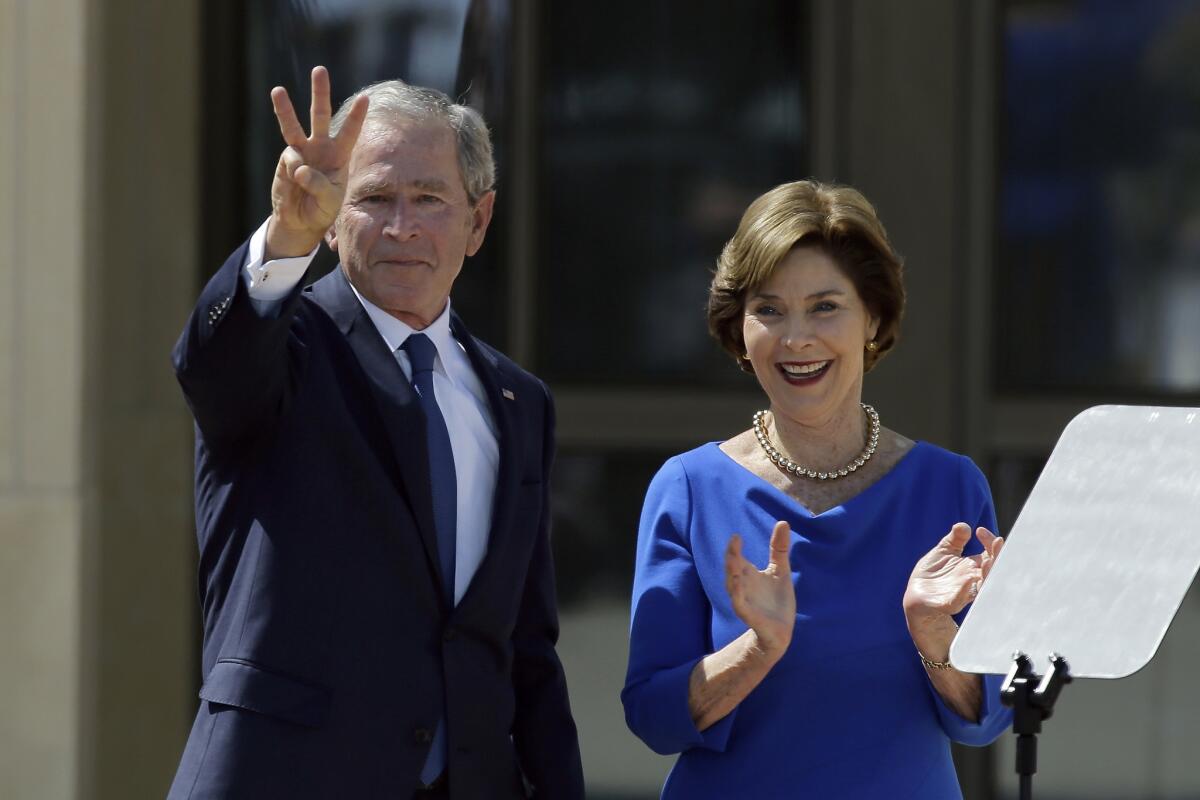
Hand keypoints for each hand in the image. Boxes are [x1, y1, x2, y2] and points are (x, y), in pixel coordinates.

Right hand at [265, 66, 369, 258]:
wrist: (301, 221)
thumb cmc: (322, 209)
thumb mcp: (330, 201)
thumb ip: (318, 184)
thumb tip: (300, 167)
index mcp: (339, 155)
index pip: (350, 132)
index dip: (356, 116)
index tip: (366, 97)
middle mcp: (320, 148)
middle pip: (320, 115)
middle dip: (320, 93)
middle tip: (319, 69)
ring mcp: (301, 152)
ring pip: (293, 126)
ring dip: (285, 109)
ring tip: (277, 90)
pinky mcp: (285, 161)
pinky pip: (290, 160)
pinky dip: (294, 171)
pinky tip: (296, 183)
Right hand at [724, 521, 795, 656]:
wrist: (780, 632)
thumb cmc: (776, 601)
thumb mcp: (780, 570)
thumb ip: (778, 548)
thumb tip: (783, 521)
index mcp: (748, 574)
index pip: (737, 558)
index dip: (734, 548)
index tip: (736, 536)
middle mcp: (742, 586)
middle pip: (732, 569)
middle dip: (731, 557)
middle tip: (734, 542)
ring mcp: (744, 601)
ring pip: (733, 586)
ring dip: (732, 573)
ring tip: (733, 559)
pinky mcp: (749, 616)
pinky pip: (740, 604)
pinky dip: (738, 595)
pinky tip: (738, 585)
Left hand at [903, 523, 1003, 627]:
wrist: (918, 598)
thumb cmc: (934, 574)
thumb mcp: (943, 551)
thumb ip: (955, 539)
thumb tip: (964, 526)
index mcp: (972, 566)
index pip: (989, 554)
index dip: (989, 542)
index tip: (980, 531)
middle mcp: (972, 579)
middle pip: (992, 568)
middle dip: (997, 556)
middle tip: (998, 542)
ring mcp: (964, 592)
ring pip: (983, 585)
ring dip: (987, 573)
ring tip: (989, 561)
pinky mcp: (951, 603)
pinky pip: (961, 598)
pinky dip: (966, 589)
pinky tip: (968, 579)